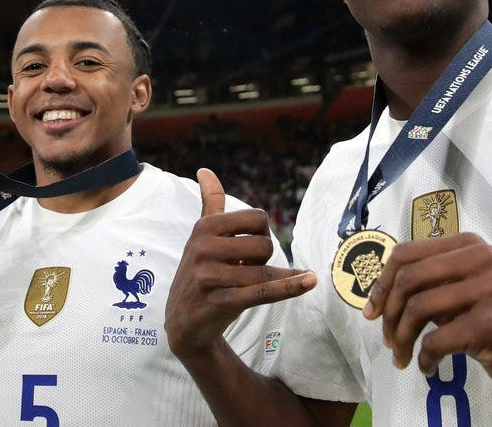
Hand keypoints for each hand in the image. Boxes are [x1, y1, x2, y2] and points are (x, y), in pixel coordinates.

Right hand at [165, 168, 315, 358]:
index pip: (258, 218)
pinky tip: (308, 281)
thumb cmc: (201, 273)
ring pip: (264, 271)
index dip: (262, 235)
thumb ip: (210, 203)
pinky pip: (262, 292)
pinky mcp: (219, 302)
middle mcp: (203, 248)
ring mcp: (208, 276)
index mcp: (204, 227)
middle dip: (264, 260)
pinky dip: (288, 287)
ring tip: (248, 286)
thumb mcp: (202, 236)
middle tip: (244, 271)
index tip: (247, 249)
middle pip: (264, 245)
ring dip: (269, 280)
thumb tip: (204, 169)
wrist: (184, 322)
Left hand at [363, 233, 491, 405]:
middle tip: (387, 340)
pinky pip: (437, 340)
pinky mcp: (491, 325)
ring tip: (403, 357)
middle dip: (388, 313)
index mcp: (471, 246)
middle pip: (409, 278)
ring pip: (419, 308)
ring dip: (402, 339)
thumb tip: (384, 292)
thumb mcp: (470, 291)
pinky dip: (425, 359)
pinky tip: (429, 368)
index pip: (406, 253)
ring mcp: (489, 290)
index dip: (382, 283)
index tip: (372, 310)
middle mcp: (481, 260)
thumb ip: (435, 283)